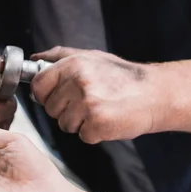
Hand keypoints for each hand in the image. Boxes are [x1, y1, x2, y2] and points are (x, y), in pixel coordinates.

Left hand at [30, 46, 167, 143]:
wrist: (155, 93)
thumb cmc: (122, 76)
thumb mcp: (91, 56)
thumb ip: (60, 56)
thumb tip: (35, 60)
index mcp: (73, 63)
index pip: (38, 84)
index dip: (44, 94)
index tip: (56, 96)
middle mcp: (78, 81)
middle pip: (50, 108)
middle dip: (64, 109)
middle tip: (87, 102)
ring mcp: (88, 103)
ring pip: (64, 124)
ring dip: (79, 122)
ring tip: (99, 110)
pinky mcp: (98, 123)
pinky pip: (83, 135)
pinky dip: (94, 132)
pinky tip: (107, 120)